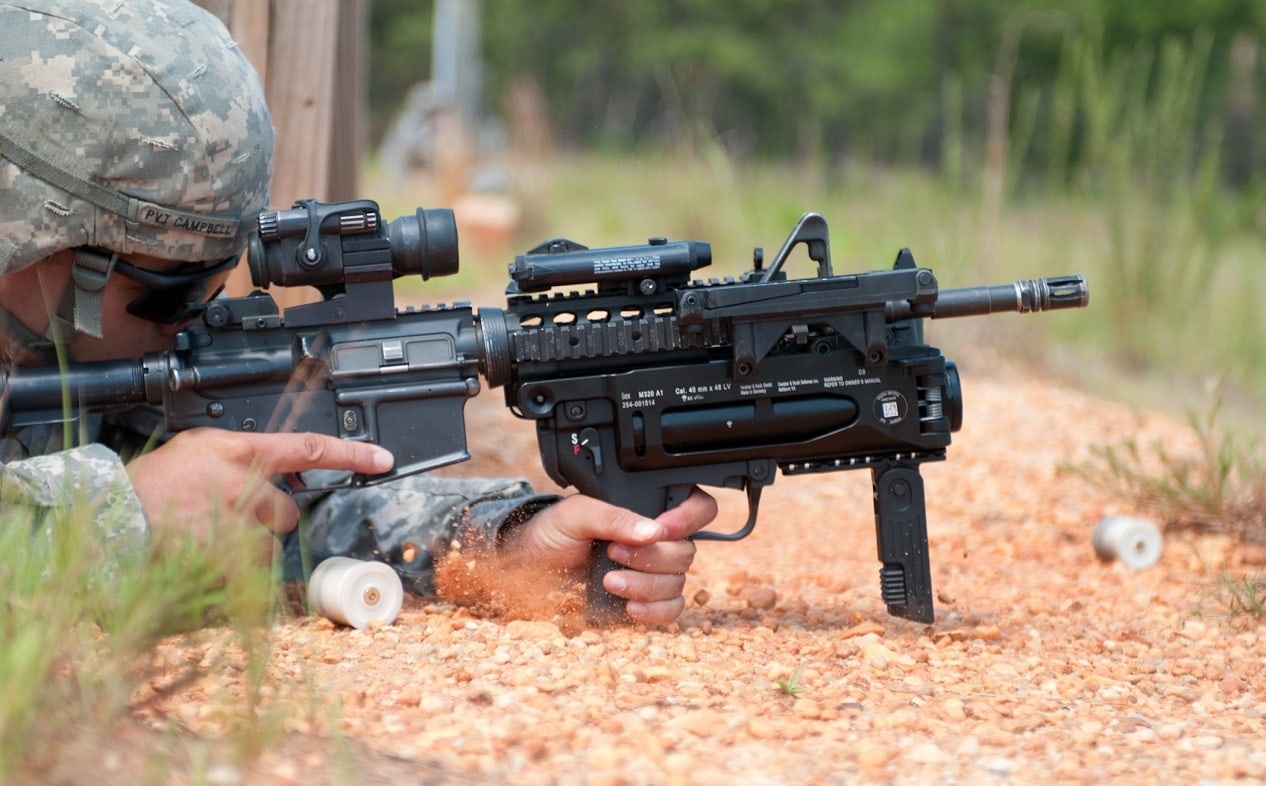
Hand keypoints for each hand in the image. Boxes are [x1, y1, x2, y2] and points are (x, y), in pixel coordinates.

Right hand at [127, 429, 392, 556]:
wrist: (111, 521)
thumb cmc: (147, 485)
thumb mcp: (195, 450)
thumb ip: (240, 456)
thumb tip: (274, 469)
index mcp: (239, 453)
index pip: (309, 448)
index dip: (352, 454)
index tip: (382, 460)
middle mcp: (245, 486)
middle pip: (287, 512)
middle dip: (266, 520)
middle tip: (227, 519)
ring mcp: (237, 525)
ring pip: (267, 546)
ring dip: (246, 548)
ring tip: (205, 540)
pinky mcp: (228, 561)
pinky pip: (247, 572)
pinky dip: (229, 571)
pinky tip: (199, 558)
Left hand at [500, 489, 717, 624]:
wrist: (532, 568)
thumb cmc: (554, 532)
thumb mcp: (576, 514)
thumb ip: (613, 517)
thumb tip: (653, 531)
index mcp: (650, 509)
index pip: (697, 507)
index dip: (689, 518)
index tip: (661, 528)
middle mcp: (660, 540)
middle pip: (687, 551)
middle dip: (652, 557)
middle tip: (614, 552)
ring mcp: (656, 572)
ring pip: (679, 583)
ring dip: (645, 586)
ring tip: (609, 581)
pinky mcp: (647, 601)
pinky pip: (672, 610)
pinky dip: (654, 611)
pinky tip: (629, 608)